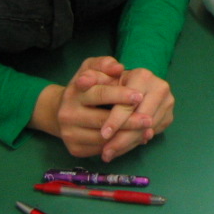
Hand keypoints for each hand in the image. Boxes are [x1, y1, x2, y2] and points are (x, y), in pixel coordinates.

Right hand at [30, 57, 156, 159]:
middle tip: (149, 120)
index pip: (100, 94)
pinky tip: (133, 141)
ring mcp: (69, 133)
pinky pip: (100, 150)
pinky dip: (118, 147)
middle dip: (128, 120)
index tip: (139, 96)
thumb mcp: (91, 69)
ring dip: (126, 136)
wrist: (64, 112)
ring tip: (146, 131)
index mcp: (74, 93)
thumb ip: (104, 64)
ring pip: (102, 138)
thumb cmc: (86, 86)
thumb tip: (118, 67)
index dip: (120, 95)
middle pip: (102, 119)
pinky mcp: (74, 149)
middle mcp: (68, 114)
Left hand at [97, 67, 174, 161]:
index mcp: (143, 76)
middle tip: (106, 153)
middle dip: (123, 138)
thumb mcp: (101, 77)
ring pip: (148, 130)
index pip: (129, 103)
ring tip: (110, 154)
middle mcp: (160, 88)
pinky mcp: (169, 115)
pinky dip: (135, 143)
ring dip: (128, 144)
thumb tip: (83, 81)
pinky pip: (151, 134)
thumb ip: (92, 77)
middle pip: (141, 119)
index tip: (103, 135)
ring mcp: (168, 103)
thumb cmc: (112, 82)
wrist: (130, 85)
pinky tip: (121, 149)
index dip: (116, 120)